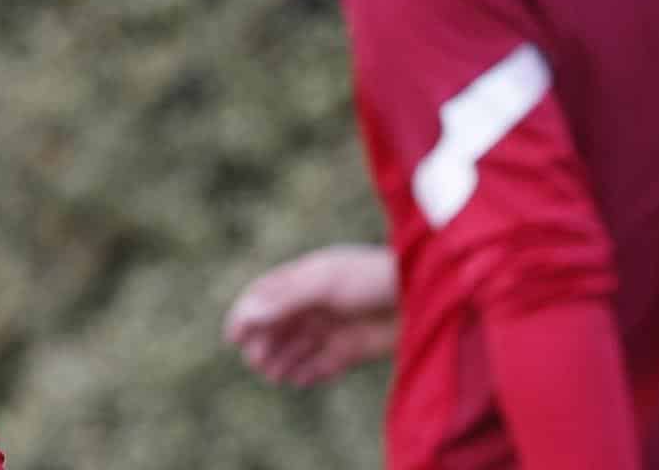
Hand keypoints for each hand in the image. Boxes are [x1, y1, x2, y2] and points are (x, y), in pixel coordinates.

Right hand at [224, 243, 398, 386]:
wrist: (425, 295)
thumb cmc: (372, 277)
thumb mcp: (324, 282)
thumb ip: (285, 299)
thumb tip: (247, 315)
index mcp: (306, 277)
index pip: (265, 296)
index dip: (246, 315)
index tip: (234, 337)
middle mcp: (317, 302)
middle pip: (279, 325)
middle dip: (264, 343)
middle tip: (257, 362)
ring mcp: (335, 326)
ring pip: (298, 347)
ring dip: (282, 360)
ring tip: (273, 375)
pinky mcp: (353, 349)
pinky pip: (323, 364)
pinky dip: (309, 373)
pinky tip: (298, 381)